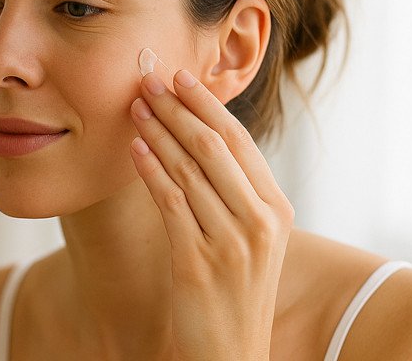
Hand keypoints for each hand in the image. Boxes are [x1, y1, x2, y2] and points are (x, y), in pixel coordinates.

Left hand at [129, 67, 293, 359]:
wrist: (231, 354)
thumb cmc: (235, 292)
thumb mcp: (251, 239)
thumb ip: (236, 193)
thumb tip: (202, 137)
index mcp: (276, 209)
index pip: (239, 141)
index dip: (206, 105)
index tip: (179, 77)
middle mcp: (260, 222)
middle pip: (214, 147)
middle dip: (178, 107)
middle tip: (148, 80)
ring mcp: (231, 243)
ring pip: (189, 169)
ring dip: (158, 131)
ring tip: (135, 106)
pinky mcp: (197, 263)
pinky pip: (170, 203)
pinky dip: (151, 170)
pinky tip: (134, 150)